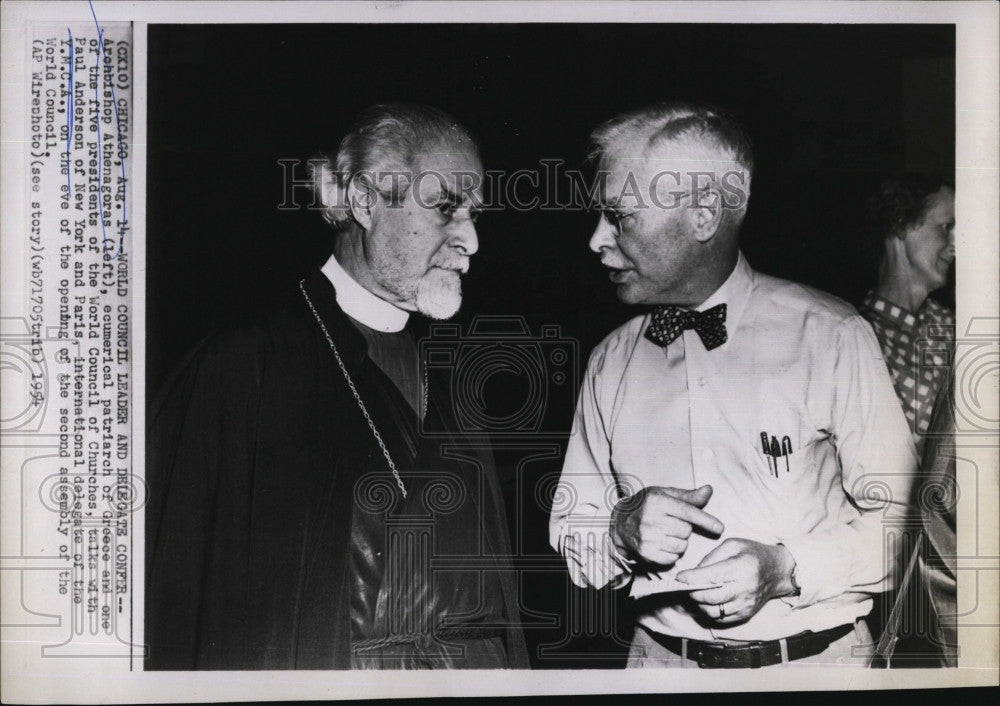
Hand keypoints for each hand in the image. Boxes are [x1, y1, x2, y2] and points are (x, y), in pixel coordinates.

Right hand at [611, 485, 723, 567]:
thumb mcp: (665, 494)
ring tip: (666, 534)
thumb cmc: (647, 506)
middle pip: (686, 531)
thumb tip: (709, 490)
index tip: (720, 528)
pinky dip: (671, 553)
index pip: (687, 512)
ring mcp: (647, 537)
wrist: (621, 523)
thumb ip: (688, 495)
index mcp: (657, 501)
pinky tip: (661, 544)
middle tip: (671, 524)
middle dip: (684, 529)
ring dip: (679, 542)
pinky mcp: (646, 553)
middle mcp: (650, 519)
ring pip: (681, 546)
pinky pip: (672, 558)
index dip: (706, 520)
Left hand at [675, 538, 796, 624]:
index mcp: (741, 568)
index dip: (691, 579)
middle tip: (685, 586)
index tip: (679, 578)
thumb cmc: (752, 554)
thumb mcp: (732, 545)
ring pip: (713, 612)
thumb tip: (692, 573)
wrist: (777, 571)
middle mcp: (744, 589)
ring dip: (699, 604)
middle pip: (709, 598)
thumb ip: (710, 558)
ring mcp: (745, 605)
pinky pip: (720, 619)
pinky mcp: (745, 615)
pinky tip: (706, 601)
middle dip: (692, 593)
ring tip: (695, 593)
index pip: (711, 577)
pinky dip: (709, 612)